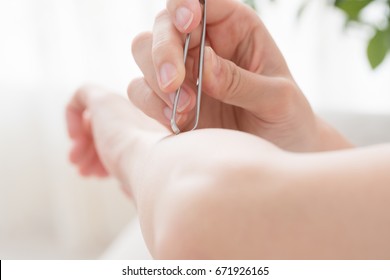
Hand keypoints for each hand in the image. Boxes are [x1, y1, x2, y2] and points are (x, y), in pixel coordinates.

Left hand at [66, 86, 164, 190]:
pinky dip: (72, 116)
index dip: (106, 159)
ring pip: (92, 120)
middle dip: (91, 154)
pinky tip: (75, 138)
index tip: (100, 176)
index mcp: (150, 133)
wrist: (154, 166)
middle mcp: (138, 116)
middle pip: (106, 130)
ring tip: (78, 165)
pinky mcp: (104, 99)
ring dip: (82, 147)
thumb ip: (132, 179)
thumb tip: (125, 187)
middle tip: (83, 172)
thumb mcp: (140, 181)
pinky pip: (81, 96)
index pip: (121, 140)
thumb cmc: (150, 179)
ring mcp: (123, 106)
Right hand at [128, 0, 319, 151]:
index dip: (185, 4)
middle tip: (176, 82)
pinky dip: (151, 103)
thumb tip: (204, 63)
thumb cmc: (287, 119)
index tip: (189, 22)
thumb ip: (241, 81)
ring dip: (157, 80)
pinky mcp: (169, 101)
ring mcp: (184, 73)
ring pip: (143, 53)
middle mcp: (204, 45)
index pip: (200, 0)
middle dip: (164, 50)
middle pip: (163, 25)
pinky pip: (140, 91)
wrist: (279, 151)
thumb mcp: (278, 99)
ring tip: (185, 108)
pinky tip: (176, 120)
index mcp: (235, 28)